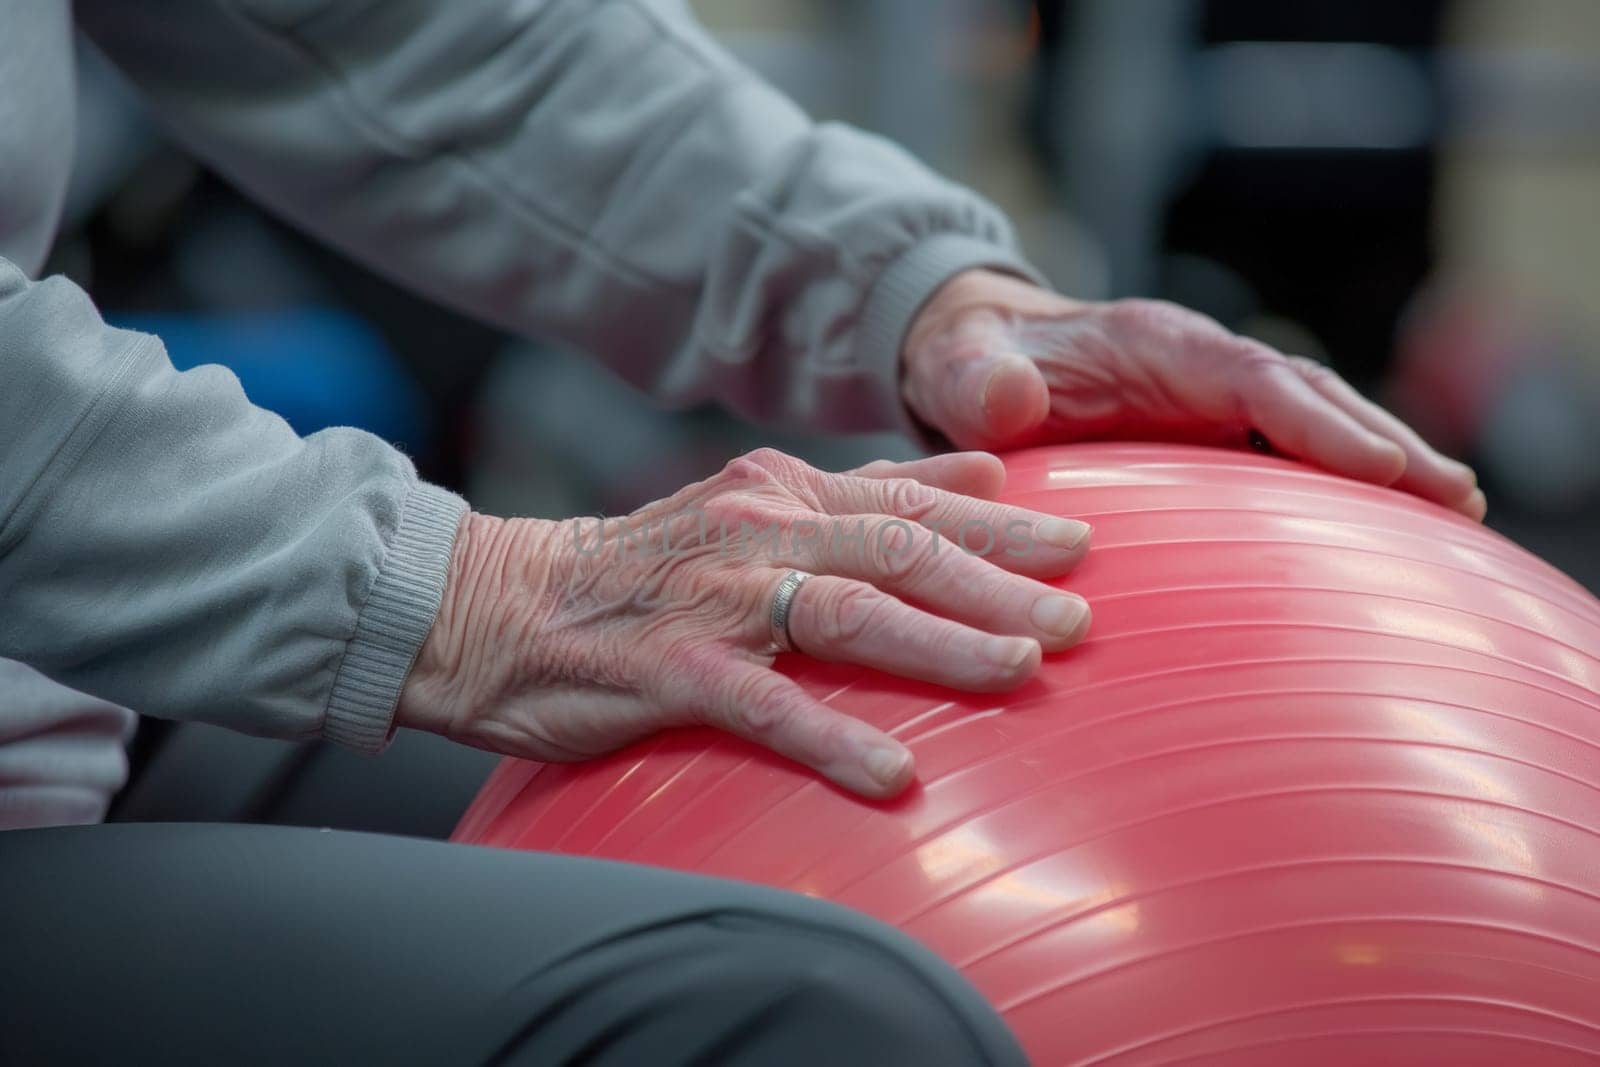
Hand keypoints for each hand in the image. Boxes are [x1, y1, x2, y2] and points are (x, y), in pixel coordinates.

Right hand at [397, 449, 1090, 797]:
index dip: (997, 525)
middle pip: (897, 551)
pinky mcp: (671, 667)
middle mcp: (758, 529)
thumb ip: (863, 493)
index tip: (1078, 541)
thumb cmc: (642, 569)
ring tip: (1020, 673)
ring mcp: (716, 598)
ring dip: (939, 644)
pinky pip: (764, 705)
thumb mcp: (754, 507)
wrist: (500, 603)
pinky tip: (893, 776)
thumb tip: (981, 476)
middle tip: (1078, 616)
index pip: (906, 502)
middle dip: (995, 582)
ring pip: (846, 614)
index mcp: (781, 490)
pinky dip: (831, 739)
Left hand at [902, 270, 1484, 519]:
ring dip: (1385, 471)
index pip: (1253, 378)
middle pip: (1311, 401)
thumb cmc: (967, 366)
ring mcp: (1213, 408)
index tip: (1380, 466)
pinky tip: (1387, 542)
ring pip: (1314, 434)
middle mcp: (1202, 370)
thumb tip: (1011, 399)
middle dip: (1386, 445)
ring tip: (1458, 519)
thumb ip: (976, 382)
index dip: (1317, 420)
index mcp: (1156, 346)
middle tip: (1457, 500)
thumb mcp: (955, 369)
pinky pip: (1285, 467)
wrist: (973, 364)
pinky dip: (1339, 497)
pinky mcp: (1210, 445)